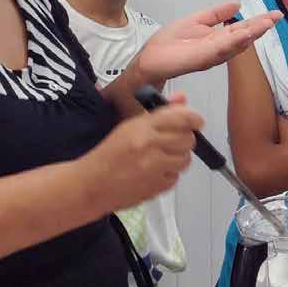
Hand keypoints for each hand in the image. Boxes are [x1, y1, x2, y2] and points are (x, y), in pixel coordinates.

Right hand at [83, 94, 203, 213]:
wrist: (91, 184)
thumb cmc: (108, 154)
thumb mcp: (129, 126)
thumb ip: (160, 113)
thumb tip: (182, 100)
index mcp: (142, 127)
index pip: (181, 117)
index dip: (193, 118)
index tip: (196, 121)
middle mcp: (150, 145)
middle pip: (188, 139)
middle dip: (184, 139)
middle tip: (172, 141)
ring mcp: (155, 168)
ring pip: (185, 159)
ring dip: (178, 157)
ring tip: (161, 158)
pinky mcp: (157, 187)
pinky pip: (176, 177)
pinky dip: (170, 174)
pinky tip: (154, 172)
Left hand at [134, 3, 278, 83]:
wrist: (152, 57)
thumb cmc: (170, 42)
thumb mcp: (196, 20)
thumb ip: (216, 14)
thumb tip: (236, 4)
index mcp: (218, 38)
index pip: (242, 29)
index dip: (258, 22)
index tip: (274, 14)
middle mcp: (219, 48)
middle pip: (244, 37)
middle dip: (260, 27)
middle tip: (277, 17)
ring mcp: (212, 55)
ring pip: (236, 43)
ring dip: (252, 33)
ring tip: (267, 23)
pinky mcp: (202, 58)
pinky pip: (220, 49)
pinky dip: (233, 42)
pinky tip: (244, 34)